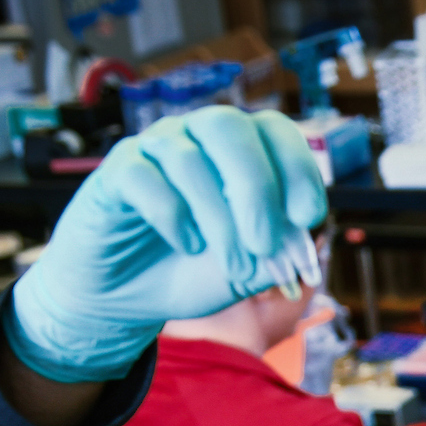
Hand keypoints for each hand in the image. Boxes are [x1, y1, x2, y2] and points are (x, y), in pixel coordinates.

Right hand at [8, 107, 326, 382]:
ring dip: (219, 218)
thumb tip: (305, 237)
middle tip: (266, 245)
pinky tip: (188, 246)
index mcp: (239, 149)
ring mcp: (154, 148)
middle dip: (257, 188)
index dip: (297, 168)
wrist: (129, 298)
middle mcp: (197, 136)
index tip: (307, 217)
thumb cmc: (193, 271)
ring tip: (232, 264)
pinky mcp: (117, 172)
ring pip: (188, 159)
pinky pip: (144, 177)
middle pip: (229, 127)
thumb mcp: (248, 269)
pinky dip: (172, 215)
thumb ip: (279, 252)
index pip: (274, 131)